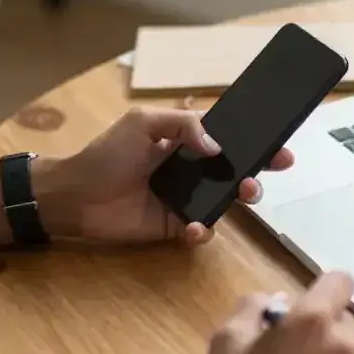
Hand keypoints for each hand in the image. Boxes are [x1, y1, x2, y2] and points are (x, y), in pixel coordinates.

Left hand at [38, 107, 294, 244]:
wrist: (75, 196)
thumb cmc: (107, 154)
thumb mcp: (143, 123)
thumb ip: (183, 125)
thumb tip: (216, 147)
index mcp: (185, 140)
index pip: (228, 138)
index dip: (255, 141)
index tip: (278, 146)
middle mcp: (191, 169)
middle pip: (235, 169)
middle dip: (258, 170)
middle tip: (270, 171)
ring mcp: (185, 198)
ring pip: (225, 200)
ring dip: (240, 197)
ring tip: (243, 195)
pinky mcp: (175, 226)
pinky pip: (201, 229)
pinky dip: (203, 230)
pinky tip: (193, 227)